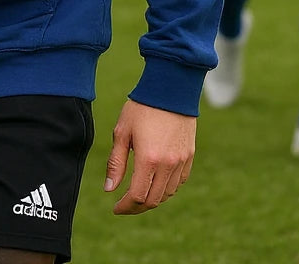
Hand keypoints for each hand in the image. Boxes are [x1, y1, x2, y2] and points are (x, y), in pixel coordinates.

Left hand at [104, 100, 195, 214]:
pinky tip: (156, 183)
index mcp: (148, 159)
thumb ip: (116, 162)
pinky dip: (166, 188)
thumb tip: (109, 189)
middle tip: (125, 205)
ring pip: (167, 194)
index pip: (137, 196)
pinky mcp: (189, 156)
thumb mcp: (122, 132)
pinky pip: (178, 182)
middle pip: (153, 200)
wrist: (169, 89)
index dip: (125, 206)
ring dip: (152, 199)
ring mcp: (181, 161)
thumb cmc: (141, 107)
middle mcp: (167, 165)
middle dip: (137, 207)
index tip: (115, 208)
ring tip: (138, 194)